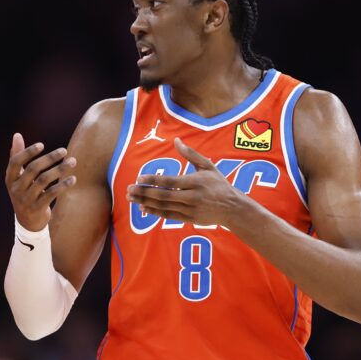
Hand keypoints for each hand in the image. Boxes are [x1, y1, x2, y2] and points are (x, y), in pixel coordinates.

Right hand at [5, 133, 76, 230]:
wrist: (27, 223)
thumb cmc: (24, 193)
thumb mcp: (18, 177)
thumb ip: (17, 156)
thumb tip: (16, 134)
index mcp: (10, 179)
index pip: (15, 162)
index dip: (28, 152)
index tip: (42, 145)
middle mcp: (15, 189)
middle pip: (33, 169)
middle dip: (50, 158)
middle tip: (64, 151)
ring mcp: (25, 200)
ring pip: (44, 180)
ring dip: (59, 169)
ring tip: (73, 162)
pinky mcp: (37, 209)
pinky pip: (51, 194)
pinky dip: (63, 185)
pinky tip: (73, 179)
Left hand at [126, 138, 241, 225]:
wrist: (232, 208)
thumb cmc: (218, 184)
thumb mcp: (208, 166)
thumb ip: (191, 154)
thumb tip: (176, 140)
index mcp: (196, 182)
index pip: (170, 182)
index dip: (153, 180)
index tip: (139, 178)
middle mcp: (193, 197)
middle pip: (164, 196)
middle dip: (144, 192)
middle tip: (128, 189)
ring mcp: (190, 209)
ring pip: (164, 206)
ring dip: (145, 202)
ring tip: (130, 198)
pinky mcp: (189, 219)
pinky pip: (168, 215)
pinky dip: (155, 212)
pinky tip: (143, 207)